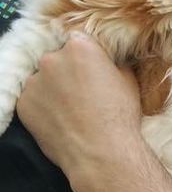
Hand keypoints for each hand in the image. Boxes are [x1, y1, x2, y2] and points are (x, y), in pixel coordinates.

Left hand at [16, 31, 142, 178]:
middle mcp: (52, 59)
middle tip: (83, 90)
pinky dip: (43, 105)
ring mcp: (34, 81)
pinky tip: (60, 118)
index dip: (88, 54)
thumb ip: (114, 63)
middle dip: (68, 70)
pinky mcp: (22, 103)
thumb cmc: (119, 114)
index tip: (93, 68)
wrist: (100, 150)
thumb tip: (110, 61)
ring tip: (70, 107)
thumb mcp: (128, 80)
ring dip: (53, 87)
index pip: (79, 40)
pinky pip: (33, 98)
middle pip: (58, 58)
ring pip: (43, 79)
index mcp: (80, 47)